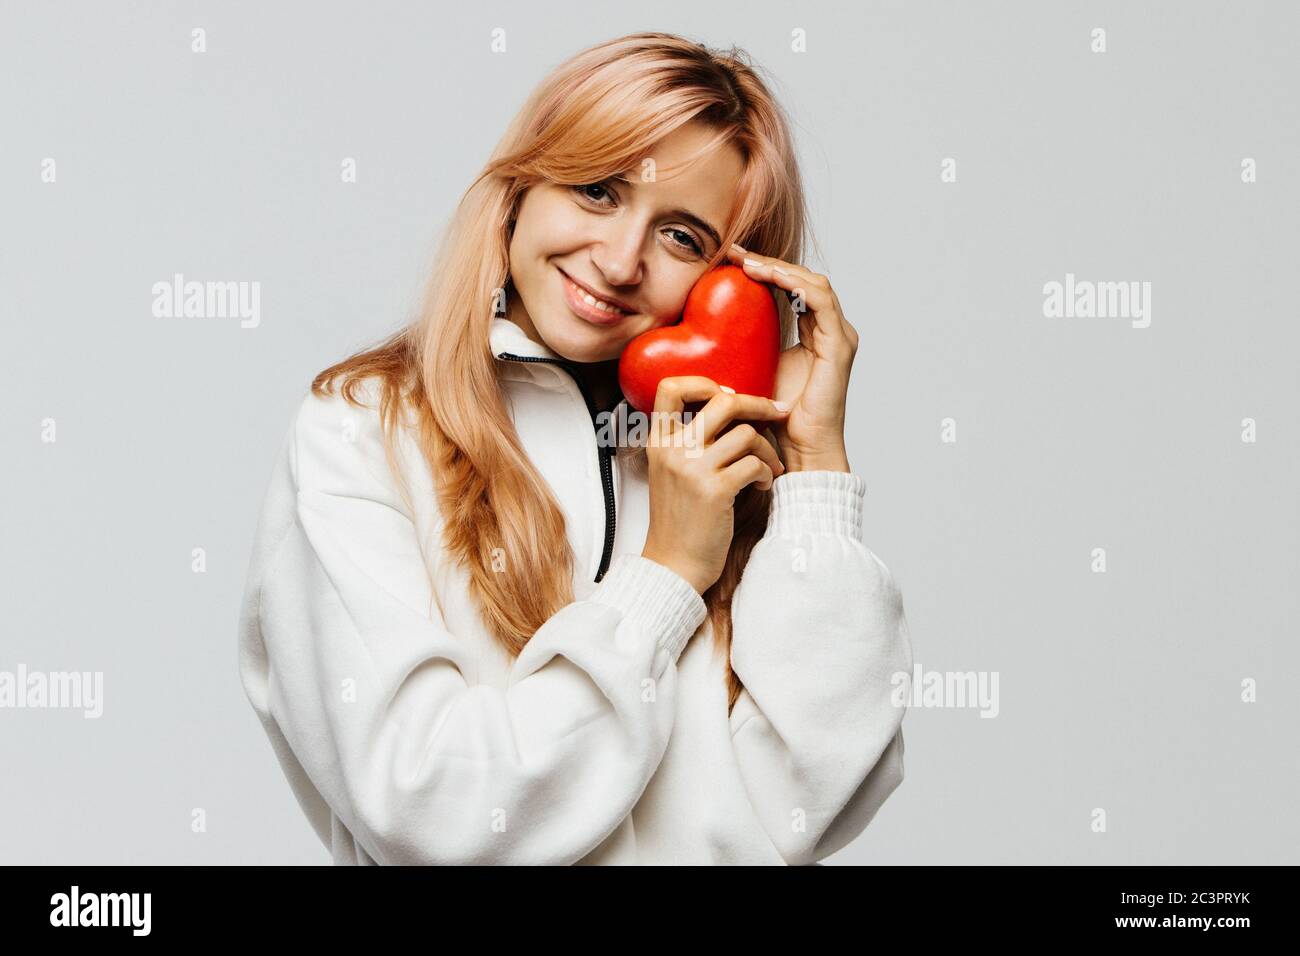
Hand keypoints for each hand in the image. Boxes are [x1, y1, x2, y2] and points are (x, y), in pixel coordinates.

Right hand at [640, 376, 789, 593]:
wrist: (674, 566)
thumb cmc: (681, 520)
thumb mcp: (671, 472)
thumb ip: (689, 441)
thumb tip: (728, 406)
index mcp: (659, 442)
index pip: (671, 387)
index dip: (704, 381)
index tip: (728, 393)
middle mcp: (673, 450)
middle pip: (722, 401)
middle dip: (758, 404)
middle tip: (776, 413)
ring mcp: (693, 469)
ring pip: (746, 433)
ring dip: (768, 449)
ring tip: (769, 466)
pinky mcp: (715, 491)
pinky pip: (755, 464)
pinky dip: (767, 472)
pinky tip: (763, 484)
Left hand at [724, 243, 857, 472]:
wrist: (799, 450)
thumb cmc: (777, 420)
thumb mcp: (756, 371)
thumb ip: (748, 347)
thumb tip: (711, 333)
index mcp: (816, 335)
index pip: (795, 289)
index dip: (767, 270)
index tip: (732, 260)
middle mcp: (832, 332)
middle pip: (805, 279)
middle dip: (770, 262)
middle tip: (736, 252)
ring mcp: (839, 337)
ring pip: (814, 283)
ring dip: (780, 268)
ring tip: (747, 262)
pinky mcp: (839, 345)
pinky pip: (820, 300)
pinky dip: (793, 283)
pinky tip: (766, 276)